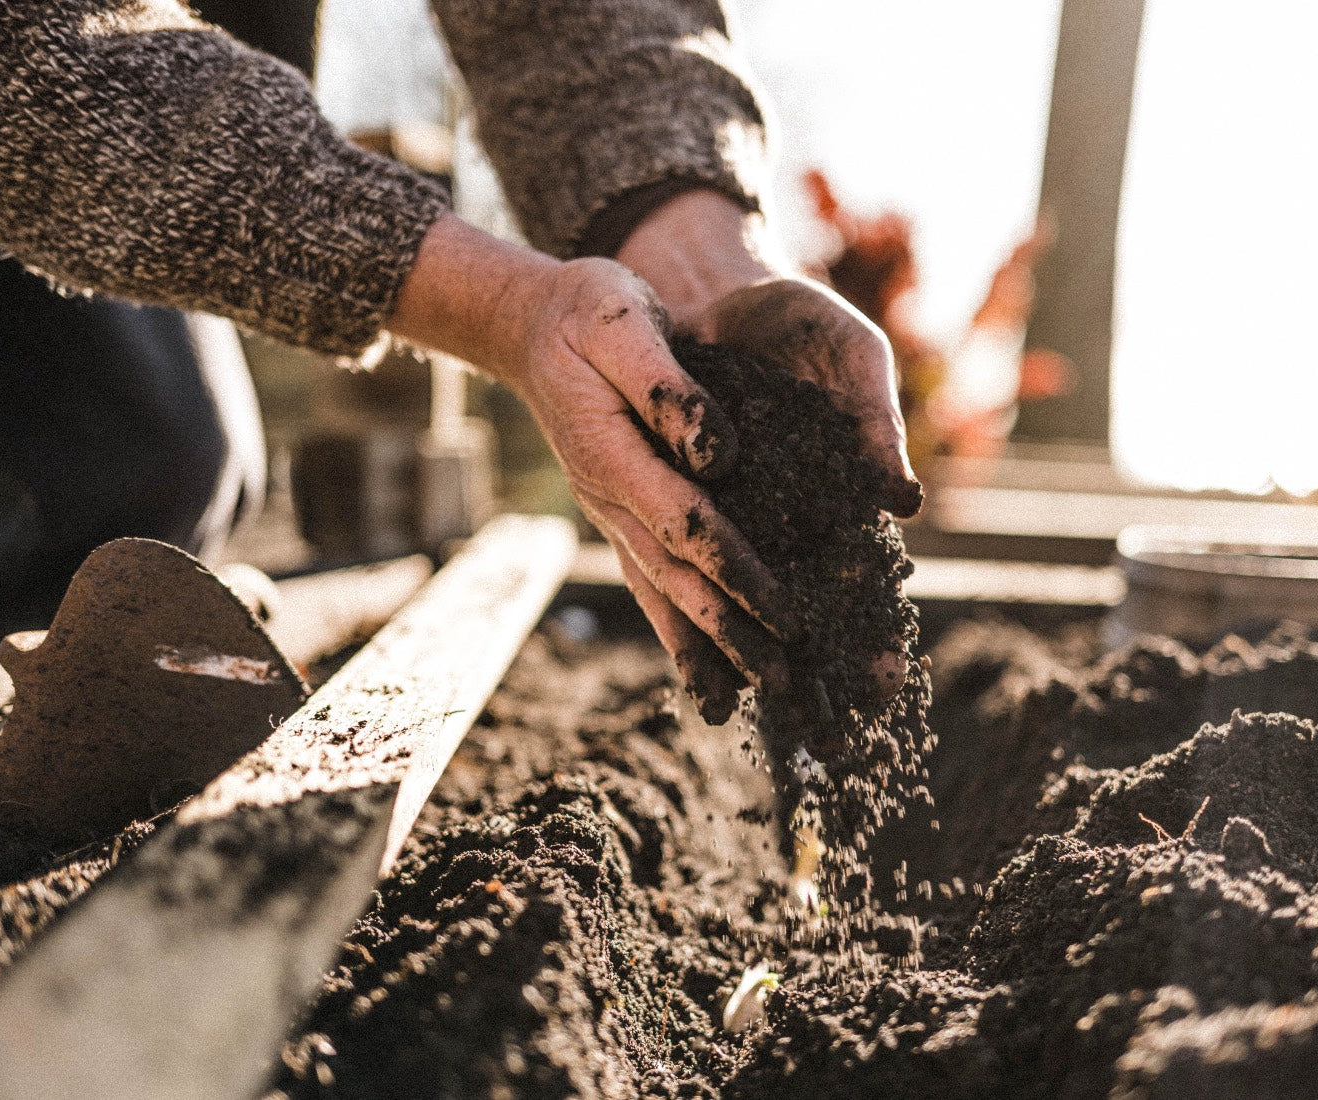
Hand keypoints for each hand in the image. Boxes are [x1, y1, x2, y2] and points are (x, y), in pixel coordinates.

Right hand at [387, 215, 791, 721]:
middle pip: (676, 577)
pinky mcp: (618, 509)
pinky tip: (704, 664)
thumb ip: (668, 389)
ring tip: (755, 693)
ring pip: (660, 590)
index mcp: (613, 453)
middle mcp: (608, 496)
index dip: (736, 569)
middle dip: (732, 631)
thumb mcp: (624, 321)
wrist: (531, 321)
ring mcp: (608, 510)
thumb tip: (717, 455)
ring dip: (707, 644)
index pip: (685, 523)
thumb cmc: (586, 310)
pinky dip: (676, 625)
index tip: (783, 610)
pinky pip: (648, 577)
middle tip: (786, 682)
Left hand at [617, 191, 921, 709]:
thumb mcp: (851, 360)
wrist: (716, 295)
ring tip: (764, 721)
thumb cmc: (803, 325)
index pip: (871, 576)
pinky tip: (695, 675)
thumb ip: (875, 426)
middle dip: (826, 672)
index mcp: (848, 491)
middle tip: (834, 737)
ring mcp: (746, 518)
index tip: (884, 689)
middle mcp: (799, 518)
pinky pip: (691, 570)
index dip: (878, 632)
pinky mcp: (694, 507)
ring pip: (753, 603)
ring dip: (760, 661)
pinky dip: (692, 620)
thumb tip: (903, 504)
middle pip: (815, 610)